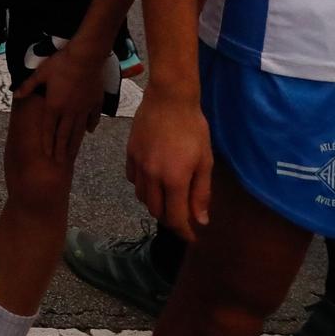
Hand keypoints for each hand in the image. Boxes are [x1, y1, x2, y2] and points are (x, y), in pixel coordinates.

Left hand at [13, 42, 103, 161]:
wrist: (85, 57)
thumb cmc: (61, 63)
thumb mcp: (40, 73)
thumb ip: (28, 86)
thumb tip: (15, 94)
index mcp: (54, 105)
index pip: (49, 129)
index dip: (47, 143)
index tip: (47, 155)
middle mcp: (69, 111)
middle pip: (64, 134)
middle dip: (61, 149)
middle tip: (59, 162)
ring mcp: (83, 108)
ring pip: (78, 130)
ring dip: (74, 143)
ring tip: (72, 154)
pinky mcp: (95, 103)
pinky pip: (93, 117)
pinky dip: (90, 126)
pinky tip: (89, 132)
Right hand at [126, 91, 213, 240]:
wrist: (169, 98)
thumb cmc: (193, 129)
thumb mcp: (205, 162)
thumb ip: (201, 193)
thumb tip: (200, 220)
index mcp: (174, 180)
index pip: (175, 217)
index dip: (184, 231)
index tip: (191, 237)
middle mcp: (152, 176)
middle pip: (156, 211)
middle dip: (170, 219)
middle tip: (183, 216)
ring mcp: (138, 164)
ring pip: (142, 197)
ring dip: (156, 204)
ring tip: (168, 198)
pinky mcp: (129, 153)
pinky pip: (133, 180)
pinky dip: (143, 187)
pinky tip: (154, 180)